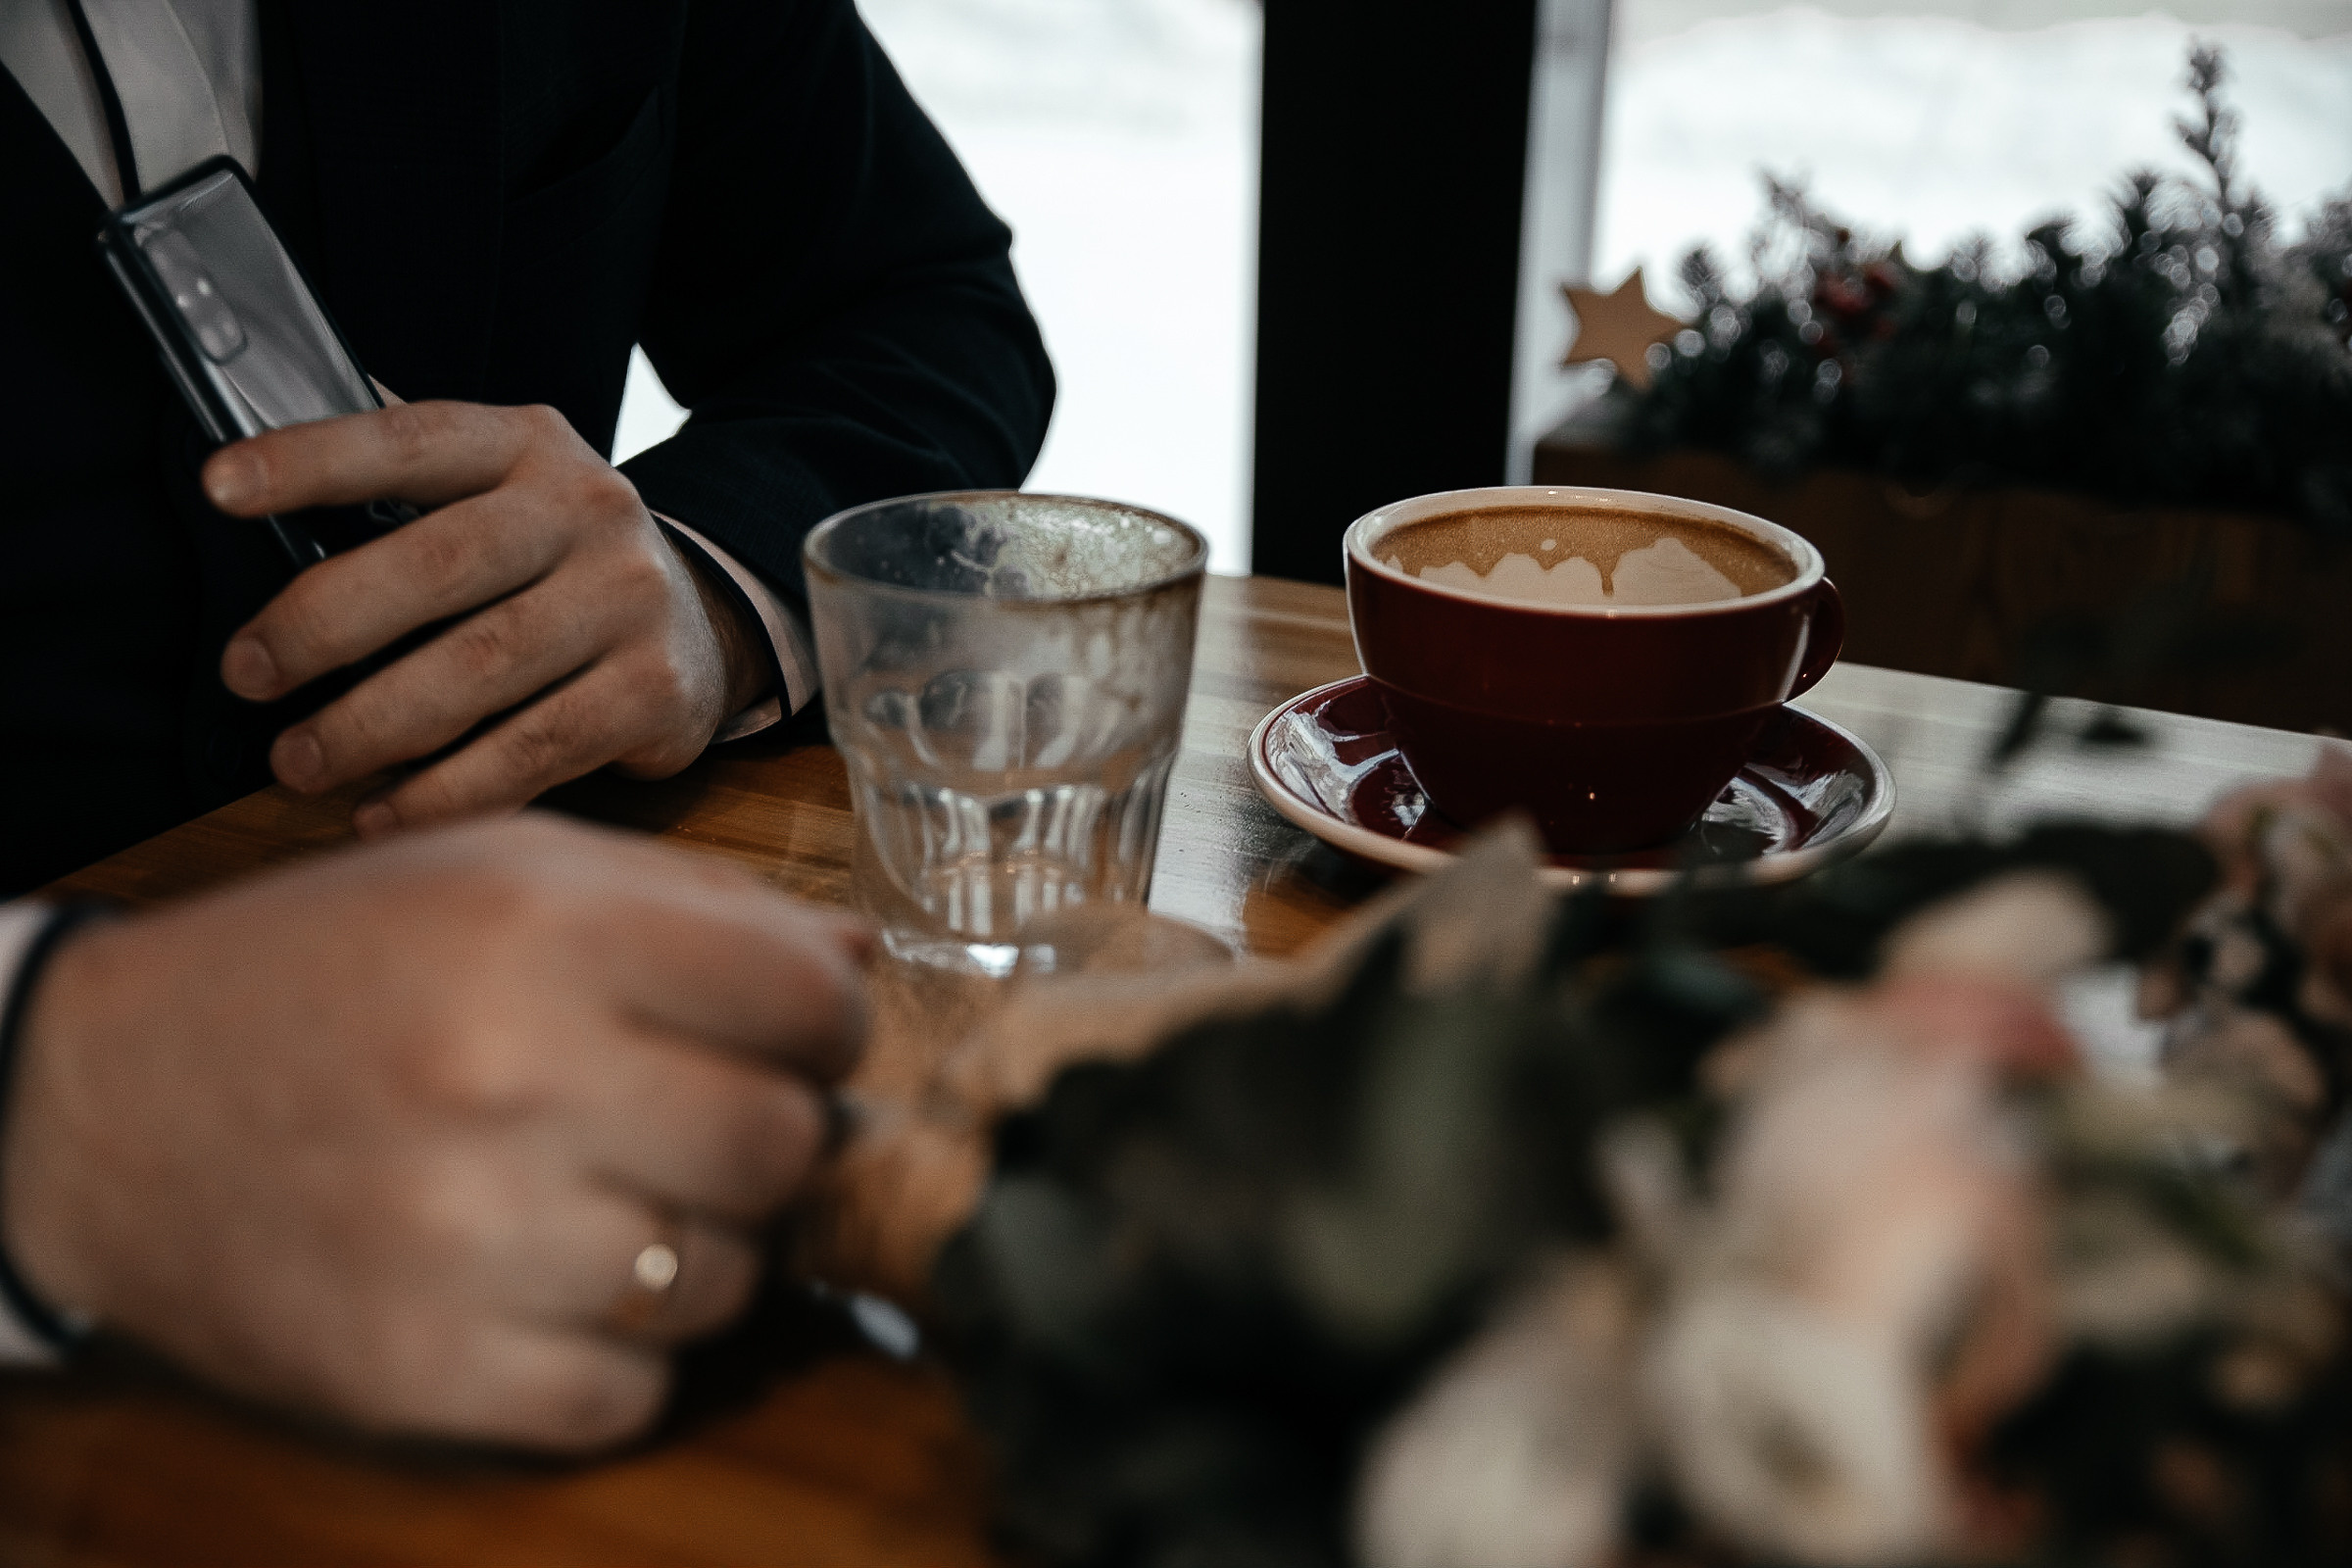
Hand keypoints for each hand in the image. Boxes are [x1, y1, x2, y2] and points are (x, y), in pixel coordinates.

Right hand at [1, 817, 867, 1450]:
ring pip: (723, 1282)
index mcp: (543, 930)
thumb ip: (696, 903)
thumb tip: (857, 958)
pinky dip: (617, 1354)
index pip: (811, 1001)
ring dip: (696, 1249)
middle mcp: (511, 1074)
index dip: (827, 1025)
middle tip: (704, 1125)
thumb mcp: (502, 873)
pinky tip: (551, 1285)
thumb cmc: (332, 968)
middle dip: (770, 1138)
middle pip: (782, 1147)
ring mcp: (465, 1236)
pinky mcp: (422, 1371)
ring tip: (610, 1198)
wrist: (102, 1105)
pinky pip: (630, 1395)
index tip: (794, 1038)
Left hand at [202, 402, 771, 837]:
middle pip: (439, 566)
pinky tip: (379, 814)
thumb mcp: (497, 488)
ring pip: (480, 669)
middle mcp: (591, 510)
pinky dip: (445, 793)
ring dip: (370, 726)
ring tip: (297, 763)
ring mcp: (631, 600)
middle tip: (247, 674)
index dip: (312, 461)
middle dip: (324, 626)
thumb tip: (245, 465)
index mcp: (529, 445)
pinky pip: (532, 751)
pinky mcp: (656, 691)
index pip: (410, 441)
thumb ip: (400, 476)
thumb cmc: (553, 559)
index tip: (219, 489)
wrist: (702, 621)